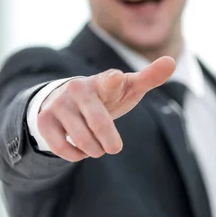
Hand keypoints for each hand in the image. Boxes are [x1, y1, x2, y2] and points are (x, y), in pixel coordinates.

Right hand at [37, 56, 175, 161]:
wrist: (66, 98)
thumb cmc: (106, 95)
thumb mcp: (128, 87)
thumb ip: (149, 77)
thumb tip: (172, 62)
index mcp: (104, 81)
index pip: (110, 81)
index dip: (114, 81)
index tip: (117, 78)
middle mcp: (78, 88)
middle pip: (99, 123)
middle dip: (110, 142)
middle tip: (114, 147)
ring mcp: (59, 104)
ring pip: (82, 139)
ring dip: (94, 150)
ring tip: (97, 146)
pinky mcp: (44, 120)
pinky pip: (62, 148)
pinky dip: (75, 155)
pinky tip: (80, 149)